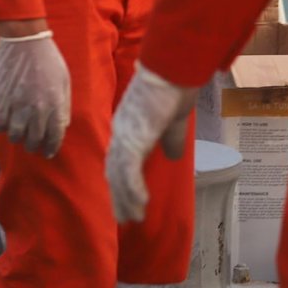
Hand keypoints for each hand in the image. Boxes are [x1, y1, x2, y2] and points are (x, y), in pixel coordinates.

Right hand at [0, 30, 70, 156]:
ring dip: (17, 137)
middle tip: (32, 144)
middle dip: (34, 145)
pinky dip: (2, 126)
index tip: (47, 152)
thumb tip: (61, 124)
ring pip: (15, 135)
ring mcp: (18, 105)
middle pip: (34, 139)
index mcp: (56, 105)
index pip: (54, 136)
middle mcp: (37, 109)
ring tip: (18, 134)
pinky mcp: (2, 99)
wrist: (24, 40)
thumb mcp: (64, 80)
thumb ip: (64, 104)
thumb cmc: (48, 57)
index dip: (50, 147)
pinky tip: (5, 123)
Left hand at [106, 63, 198, 222]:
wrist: (173, 70)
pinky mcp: (133, 136)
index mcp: (128, 128)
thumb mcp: (173, 122)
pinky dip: (133, 188)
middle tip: (124, 218)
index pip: (118, 161)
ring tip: (132, 217)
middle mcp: (121, 132)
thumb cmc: (174, 89)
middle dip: (118, 196)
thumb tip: (174, 156)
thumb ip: (171, 139)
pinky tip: (140, 203)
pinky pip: (128, 169)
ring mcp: (125, 134)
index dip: (120, 183)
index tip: (125, 202)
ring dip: (125, 198)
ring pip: (118, 174)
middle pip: (113, 171)